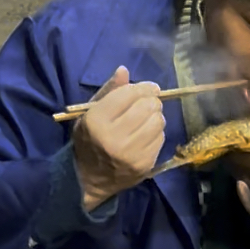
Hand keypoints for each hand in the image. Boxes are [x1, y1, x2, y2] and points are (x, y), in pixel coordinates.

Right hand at [72, 66, 165, 211]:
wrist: (89, 179)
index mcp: (97, 121)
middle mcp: (115, 138)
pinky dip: (156, 132)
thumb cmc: (88, 140)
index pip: (129, 94)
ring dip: (155, 116)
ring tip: (146, 118)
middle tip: (147, 103)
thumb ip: (108, 91)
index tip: (149, 88)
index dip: (142, 87)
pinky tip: (146, 134)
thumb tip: (125, 70)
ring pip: (158, 122)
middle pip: (148, 107)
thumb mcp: (90, 112)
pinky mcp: (145, 165)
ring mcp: (132, 154)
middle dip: (151, 101)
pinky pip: (161, 138)